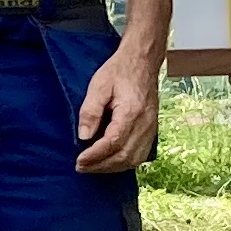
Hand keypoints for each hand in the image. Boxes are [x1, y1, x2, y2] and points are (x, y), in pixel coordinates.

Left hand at [73, 40, 160, 174]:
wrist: (142, 62)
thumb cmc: (119, 71)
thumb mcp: (98, 85)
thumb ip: (90, 111)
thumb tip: (84, 137)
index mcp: (131, 112)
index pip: (114, 142)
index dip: (95, 155)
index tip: (79, 160)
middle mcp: (145, 124)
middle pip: (124, 156)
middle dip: (100, 166)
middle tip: (81, 167)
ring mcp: (151, 129)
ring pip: (133, 160)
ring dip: (111, 168)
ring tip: (92, 167)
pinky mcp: (151, 131)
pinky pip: (139, 156)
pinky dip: (123, 164)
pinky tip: (109, 162)